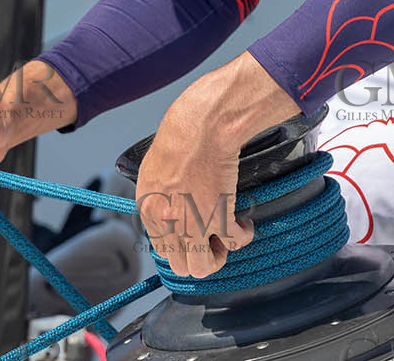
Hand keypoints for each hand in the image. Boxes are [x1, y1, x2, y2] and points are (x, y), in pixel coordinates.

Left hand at [136, 95, 254, 279]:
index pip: (162, 249)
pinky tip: (244, 224)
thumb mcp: (154, 170)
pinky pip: (234, 242)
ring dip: (218, 255)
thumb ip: (159, 196)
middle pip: (181, 265)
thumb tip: (170, 207)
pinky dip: (243, 236)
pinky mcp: (218, 218)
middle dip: (199, 257)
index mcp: (149, 210)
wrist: (200, 127)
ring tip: (227, 237)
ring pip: (204, 267)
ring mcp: (193, 225)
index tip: (194, 238)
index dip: (182, 246)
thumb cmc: (179, 137)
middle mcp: (168, 223)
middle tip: (211, 241)